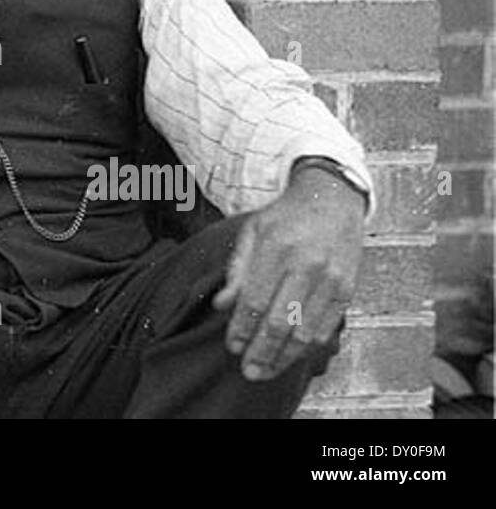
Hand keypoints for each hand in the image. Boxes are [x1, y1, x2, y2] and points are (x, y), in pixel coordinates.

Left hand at [211, 164, 364, 380]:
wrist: (332, 198)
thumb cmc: (285, 216)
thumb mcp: (252, 231)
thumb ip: (237, 269)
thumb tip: (221, 306)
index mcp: (277, 247)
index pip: (255, 300)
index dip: (242, 328)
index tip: (231, 346)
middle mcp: (306, 265)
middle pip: (280, 322)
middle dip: (262, 351)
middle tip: (248, 371)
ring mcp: (331, 278)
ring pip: (306, 330)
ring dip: (285, 356)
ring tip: (267, 371)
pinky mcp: (347, 288)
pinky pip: (327, 326)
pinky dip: (309, 346)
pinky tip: (292, 355)